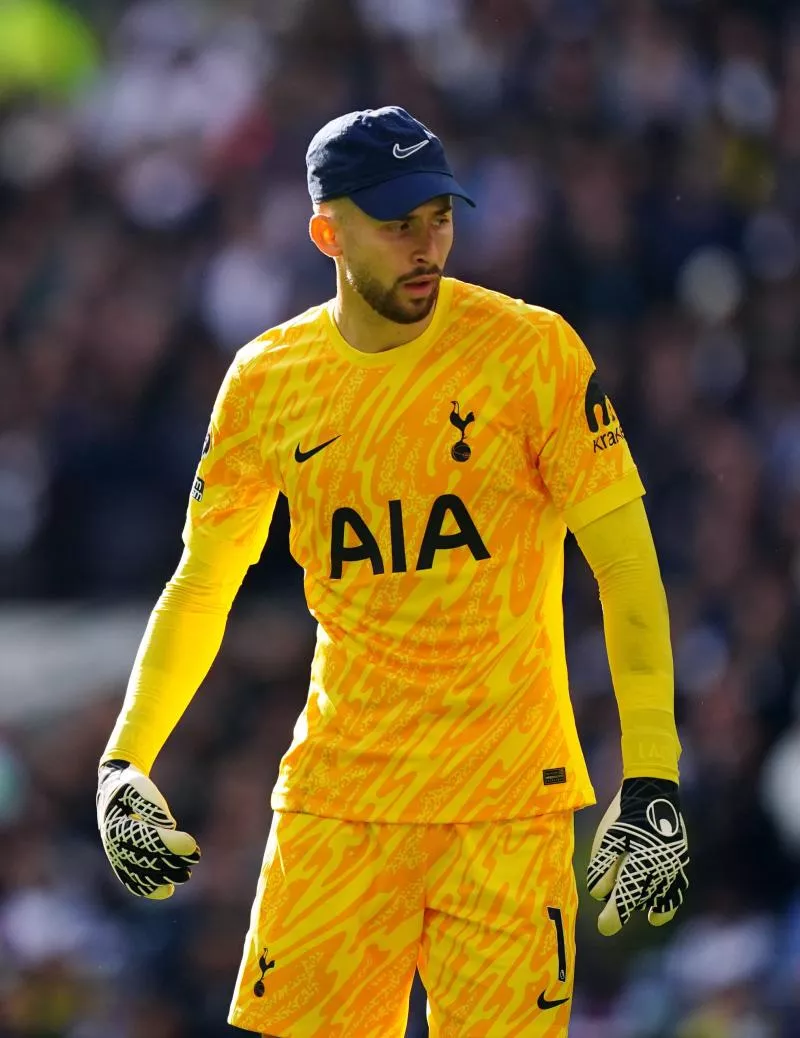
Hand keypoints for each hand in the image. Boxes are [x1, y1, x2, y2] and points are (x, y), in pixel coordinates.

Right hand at [96, 759, 199, 898]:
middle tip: (196, 856)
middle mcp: (113, 846)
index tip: (192, 843)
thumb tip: (168, 826)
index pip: (146, 839)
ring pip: (140, 874)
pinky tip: (167, 890)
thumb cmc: (131, 787)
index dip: (170, 843)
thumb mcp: (139, 787)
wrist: (114, 791)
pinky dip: (149, 888)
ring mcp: (116, 857)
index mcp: (116, 825)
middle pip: (145, 860)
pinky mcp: (122, 862)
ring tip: (187, 874)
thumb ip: (151, 805)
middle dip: (172, 860)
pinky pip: (133, 881)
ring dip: (164, 877)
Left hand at [587, 777, 688, 935]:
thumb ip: (603, 867)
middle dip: (623, 908)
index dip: (614, 916)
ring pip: (660, 898)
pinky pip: (675, 890)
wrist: (653, 793)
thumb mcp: (608, 838)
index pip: (625, 898)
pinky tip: (658, 912)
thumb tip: (599, 894)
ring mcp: (672, 867)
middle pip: (640, 899)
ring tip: (643, 916)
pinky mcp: (678, 862)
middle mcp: (659, 871)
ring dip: (647, 906)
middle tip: (607, 922)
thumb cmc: (625, 815)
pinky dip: (667, 903)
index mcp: (640, 865)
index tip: (604, 928)